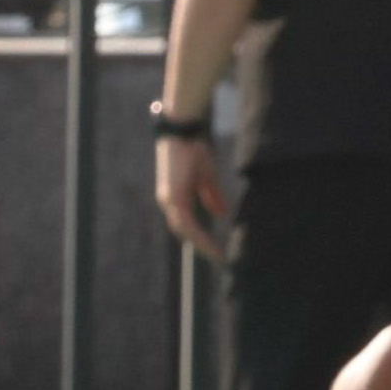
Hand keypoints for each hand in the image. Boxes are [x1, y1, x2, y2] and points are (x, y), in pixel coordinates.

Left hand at [152, 126, 232, 265]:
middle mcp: (168, 202)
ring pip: (184, 230)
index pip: (186, 224)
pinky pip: (185, 222)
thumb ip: (212, 197)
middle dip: (200, 245)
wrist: (185, 132)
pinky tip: (208, 242)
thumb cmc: (194, 151)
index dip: (199, 237)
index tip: (215, 249)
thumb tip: (222, 215)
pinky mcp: (172, 196)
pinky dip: (197, 233)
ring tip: (216, 254)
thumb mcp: (207, 177)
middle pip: (183, 232)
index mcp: (175, 199)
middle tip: (217, 257)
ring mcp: (168, 200)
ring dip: (200, 243)